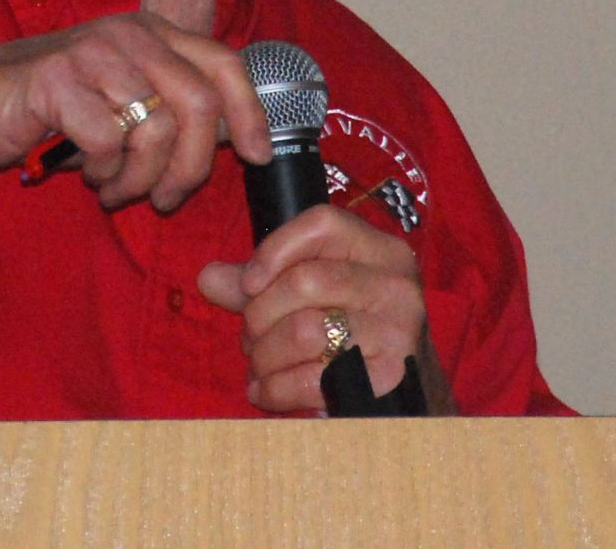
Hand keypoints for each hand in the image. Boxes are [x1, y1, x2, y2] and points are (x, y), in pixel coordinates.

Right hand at [0, 12, 271, 212]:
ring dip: (141, 178)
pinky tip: (87, 175)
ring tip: (116, 189)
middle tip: (165, 198)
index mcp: (152, 33)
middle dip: (192, 166)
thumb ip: (170, 108)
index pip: (224, 63)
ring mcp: (93, 53)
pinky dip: (105, 173)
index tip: (256, 156)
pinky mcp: (58, 80)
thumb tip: (231, 140)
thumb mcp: (121, 100)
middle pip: (199, 104)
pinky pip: (110, 141)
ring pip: (157, 128)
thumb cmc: (51, 110)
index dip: (250, 113)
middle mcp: (129, 34)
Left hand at [196, 204, 425, 412]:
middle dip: (260, 314)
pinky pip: (313, 378)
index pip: (323, 224)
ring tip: (258, 365)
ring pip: (305, 331)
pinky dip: (277, 388)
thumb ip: (261, 282)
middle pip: (305, 281)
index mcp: (379, 249)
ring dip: (265, 355)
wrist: (407, 392)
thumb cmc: (350, 331)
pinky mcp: (388, 378)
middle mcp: (395, 283)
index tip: (248, 284)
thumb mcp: (312, 294)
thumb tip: (208, 278)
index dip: (274, 250)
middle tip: (249, 337)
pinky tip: (265, 391)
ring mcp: (398, 331)